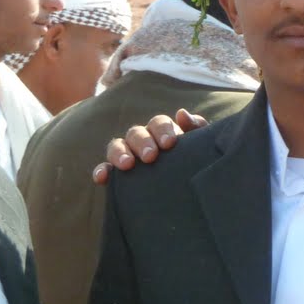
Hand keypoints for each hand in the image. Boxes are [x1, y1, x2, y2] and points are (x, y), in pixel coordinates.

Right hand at [91, 109, 206, 184]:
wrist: (190, 190)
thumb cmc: (196, 161)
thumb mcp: (202, 146)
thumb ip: (196, 128)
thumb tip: (181, 113)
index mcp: (163, 131)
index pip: (158, 123)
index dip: (162, 130)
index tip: (169, 144)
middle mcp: (143, 140)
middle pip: (136, 133)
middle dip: (142, 142)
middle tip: (151, 156)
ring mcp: (128, 155)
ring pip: (117, 145)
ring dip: (119, 152)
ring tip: (127, 164)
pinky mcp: (118, 174)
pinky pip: (105, 169)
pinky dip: (102, 171)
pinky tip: (101, 178)